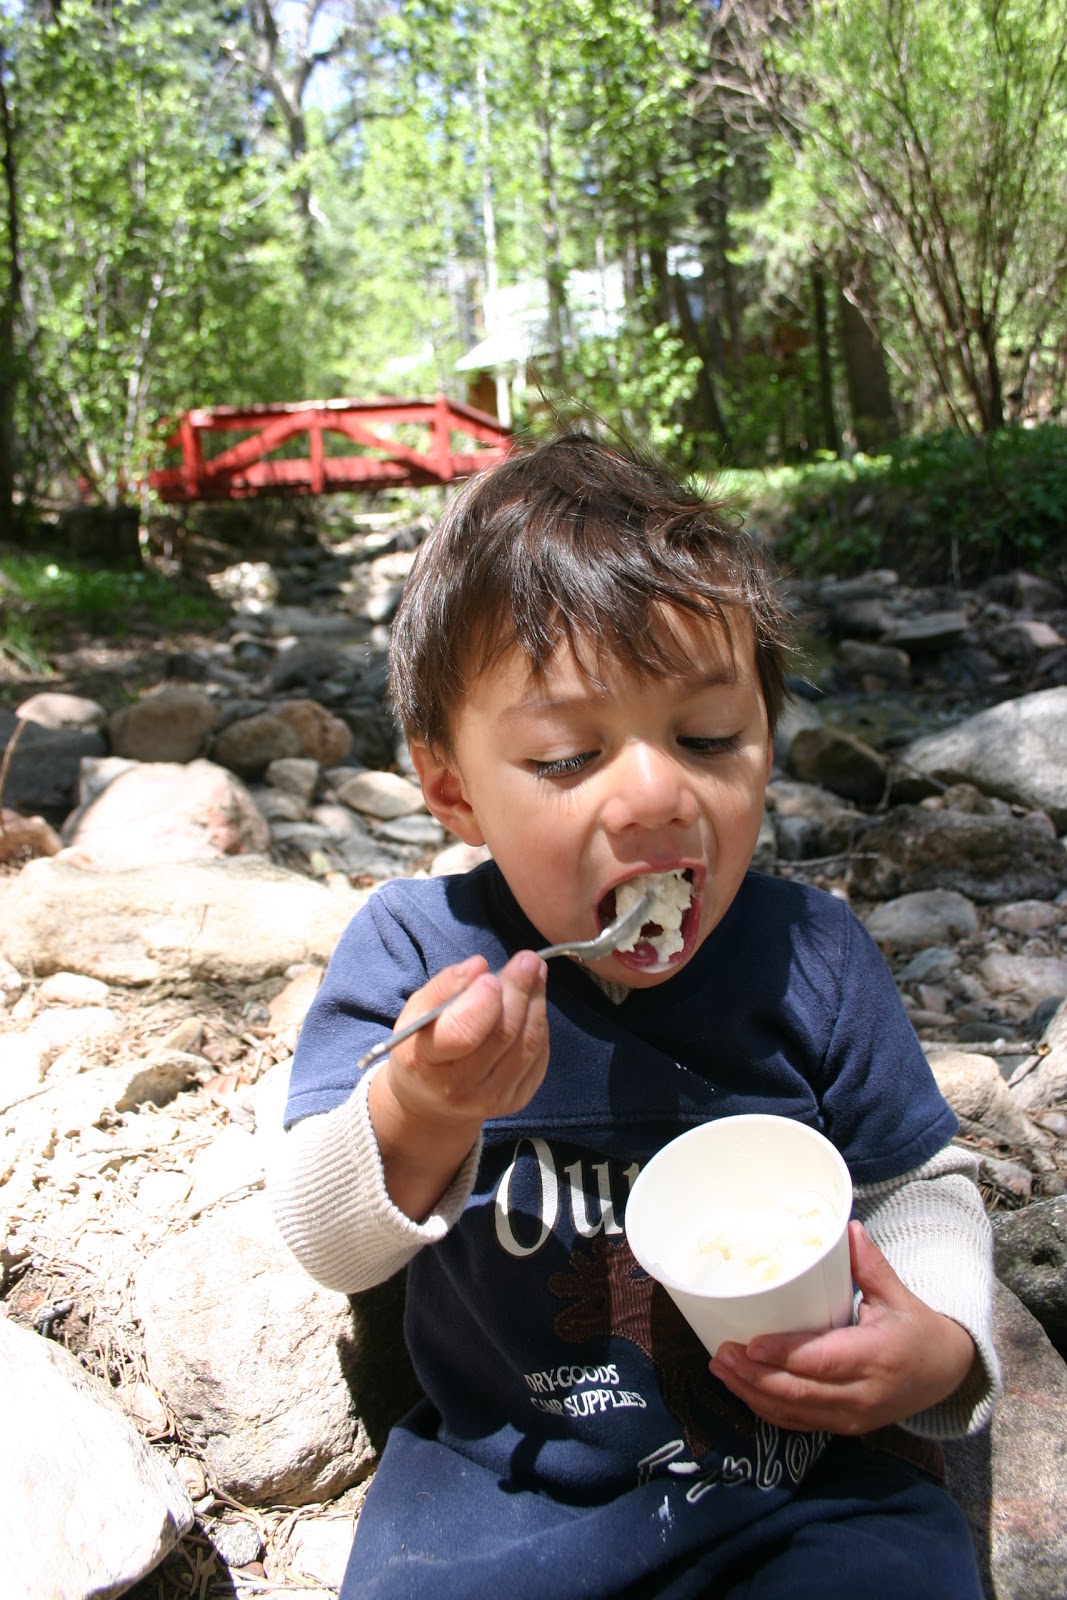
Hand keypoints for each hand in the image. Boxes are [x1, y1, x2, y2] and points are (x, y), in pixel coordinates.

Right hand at [368, 951, 548, 1219]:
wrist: (432, 1099)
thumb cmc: (423, 1044)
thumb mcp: (417, 1012)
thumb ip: (444, 987)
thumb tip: (479, 966)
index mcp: (426, 1062)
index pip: (461, 1034)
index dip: (482, 1001)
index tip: (490, 975)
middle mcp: (460, 1087)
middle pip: (503, 1034)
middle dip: (519, 991)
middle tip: (527, 960)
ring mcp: (492, 1098)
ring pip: (528, 1043)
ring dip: (536, 1002)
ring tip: (535, 973)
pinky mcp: (517, 1100)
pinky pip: (538, 1056)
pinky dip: (539, 1024)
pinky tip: (532, 1004)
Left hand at [707, 1220, 976, 1434]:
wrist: (947, 1374)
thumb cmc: (917, 1328)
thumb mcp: (898, 1294)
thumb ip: (869, 1263)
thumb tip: (846, 1226)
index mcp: (877, 1357)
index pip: (822, 1361)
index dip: (784, 1355)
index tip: (750, 1344)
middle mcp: (864, 1394)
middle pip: (800, 1392)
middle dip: (755, 1377)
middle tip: (721, 1354)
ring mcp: (854, 1417)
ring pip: (794, 1412)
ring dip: (753, 1394)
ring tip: (720, 1369)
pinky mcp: (846, 1428)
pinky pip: (800, 1423)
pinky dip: (768, 1409)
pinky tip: (743, 1389)